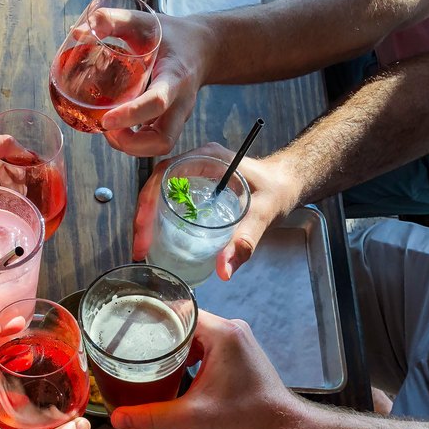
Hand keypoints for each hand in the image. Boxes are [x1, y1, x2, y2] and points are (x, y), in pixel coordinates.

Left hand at [100, 14, 210, 155]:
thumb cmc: (173, 36)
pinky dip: (135, 144)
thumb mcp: (145, 22)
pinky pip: (155, 144)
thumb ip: (114, 21)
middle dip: (131, 144)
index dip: (131, 115)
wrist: (203, 48)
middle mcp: (180, 104)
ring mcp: (178, 118)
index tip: (106, 120)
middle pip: (163, 140)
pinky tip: (118, 130)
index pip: (157, 102)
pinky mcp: (172, 124)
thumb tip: (79, 32)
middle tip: (106, 129)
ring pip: (160, 147)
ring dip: (131, 147)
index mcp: (175, 77)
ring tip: (109, 130)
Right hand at [110, 310, 302, 428]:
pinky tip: (174, 364)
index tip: (131, 324)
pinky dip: (190, 349)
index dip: (154, 315)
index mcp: (222, 333)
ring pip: (196, 329)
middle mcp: (231, 328)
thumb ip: (153, 416)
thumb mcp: (193, 417)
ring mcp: (237, 337)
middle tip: (133, 341)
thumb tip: (119, 418)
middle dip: (160, 329)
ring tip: (149, 352)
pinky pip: (207, 339)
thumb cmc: (247, 417)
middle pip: (186, 318)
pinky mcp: (239, 349)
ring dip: (175, 340)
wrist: (283, 426)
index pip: (180, 310)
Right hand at [132, 143, 296, 278]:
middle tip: (140, 246)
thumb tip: (224, 270)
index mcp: (207, 158)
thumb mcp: (264, 213)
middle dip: (143, 216)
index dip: (148, 201)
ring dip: (147, 219)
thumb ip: (245, 241)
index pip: (165, 174)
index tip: (144, 229)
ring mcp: (193, 173)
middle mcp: (195, 161)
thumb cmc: (278, 189)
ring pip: (159, 193)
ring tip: (143, 246)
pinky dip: (158, 219)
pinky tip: (156, 239)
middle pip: (156, 185)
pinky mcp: (196, 187)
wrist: (288, 182)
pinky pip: (169, 199)